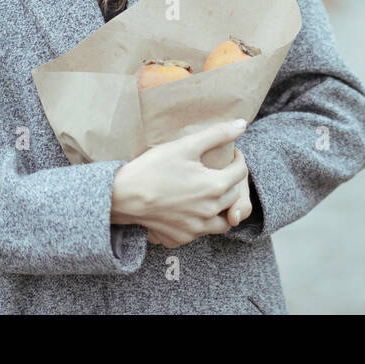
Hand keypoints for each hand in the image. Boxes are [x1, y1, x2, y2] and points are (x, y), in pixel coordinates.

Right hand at [118, 119, 248, 248]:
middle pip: (234, 196)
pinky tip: (191, 210)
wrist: (122, 196)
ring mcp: (195, 228)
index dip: (238, 159)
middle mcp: (209, 212)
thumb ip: (217, 134)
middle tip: (220, 171)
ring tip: (211, 194)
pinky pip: (200, 233)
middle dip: (232, 181)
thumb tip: (242, 124)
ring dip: (223, 208)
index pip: (241, 172)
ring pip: (222, 222)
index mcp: (215, 187)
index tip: (230, 153)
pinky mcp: (181, 238)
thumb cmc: (153, 168)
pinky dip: (201, 222)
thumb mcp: (186, 145)